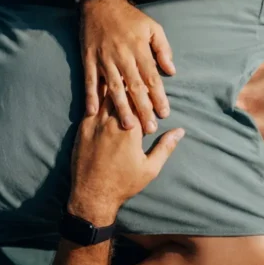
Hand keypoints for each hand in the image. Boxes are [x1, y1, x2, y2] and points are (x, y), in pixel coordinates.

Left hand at [68, 85, 184, 224]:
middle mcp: (111, 123)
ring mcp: (94, 124)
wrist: (91, 195)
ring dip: (114, 86)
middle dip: (129, 82)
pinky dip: (99, 96)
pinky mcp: (82, 129)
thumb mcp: (150, 168)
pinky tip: (102, 89)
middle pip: (121, 94)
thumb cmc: (124, 184)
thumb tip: (180, 131)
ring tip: (119, 72)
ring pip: (105, 96)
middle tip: (134, 69)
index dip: (145, 88)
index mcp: (130, 130)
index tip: (150, 77)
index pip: (139, 101)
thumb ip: (165, 147)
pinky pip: (92, 106)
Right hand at [80, 0, 175, 134]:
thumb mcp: (153, 27)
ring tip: (128, 126)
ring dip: (121, 108)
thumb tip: (171, 71)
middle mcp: (122, 56)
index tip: (165, 113)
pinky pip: (90, 81)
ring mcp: (104, 59)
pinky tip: (92, 113)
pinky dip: (90, 97)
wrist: (100, 3)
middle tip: (150, 128)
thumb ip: (163, 49)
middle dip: (143, 109)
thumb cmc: (131, 17)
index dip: (158, 97)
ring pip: (114, 88)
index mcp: (139, 50)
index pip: (152, 78)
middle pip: (134, 87)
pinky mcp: (89, 60)